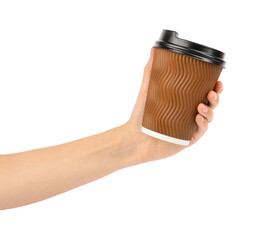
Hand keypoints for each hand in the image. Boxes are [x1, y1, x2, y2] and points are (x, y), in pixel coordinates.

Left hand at [123, 47, 222, 162]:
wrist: (136, 138)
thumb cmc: (141, 115)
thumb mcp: (148, 91)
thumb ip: (151, 70)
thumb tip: (153, 49)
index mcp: (183, 101)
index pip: (203, 92)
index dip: (214, 87)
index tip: (217, 80)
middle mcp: (189, 113)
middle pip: (210, 104)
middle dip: (215, 97)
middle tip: (212, 92)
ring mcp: (190, 126)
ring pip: (208, 117)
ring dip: (210, 111)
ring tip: (201, 106)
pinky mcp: (188, 138)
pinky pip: (201, 131)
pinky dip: (202, 124)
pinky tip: (198, 118)